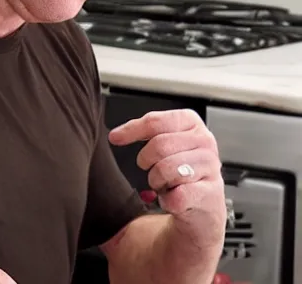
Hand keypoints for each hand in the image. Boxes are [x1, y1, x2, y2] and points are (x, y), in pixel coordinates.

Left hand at [109, 108, 226, 246]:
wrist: (202, 206)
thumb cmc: (181, 169)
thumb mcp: (165, 143)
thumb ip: (143, 132)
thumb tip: (116, 135)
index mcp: (191, 122)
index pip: (155, 121)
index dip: (132, 130)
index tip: (116, 138)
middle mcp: (205, 141)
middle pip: (159, 145)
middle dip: (147, 161)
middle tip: (152, 169)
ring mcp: (210, 167)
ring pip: (166, 169)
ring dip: (157, 181)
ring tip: (166, 183)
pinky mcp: (211, 193)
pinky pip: (176, 196)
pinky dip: (168, 201)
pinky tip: (175, 198)